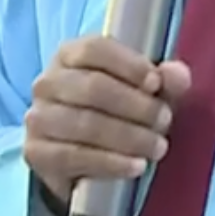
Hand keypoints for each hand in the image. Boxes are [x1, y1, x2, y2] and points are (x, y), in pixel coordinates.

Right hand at [22, 36, 190, 203]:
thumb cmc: (114, 112)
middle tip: (165, 121)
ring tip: (157, 148)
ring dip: (128, 137)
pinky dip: (110, 162)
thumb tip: (178, 75)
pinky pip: (74, 156)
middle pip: (93, 87)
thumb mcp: (142, 93)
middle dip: (136, 106)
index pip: (94, 49)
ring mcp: (37, 117)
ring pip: (85, 123)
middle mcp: (47, 82)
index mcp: (69, 55)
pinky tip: (136, 166)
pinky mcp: (36, 151)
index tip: (156, 83)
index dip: (128, 64)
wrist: (78, 156)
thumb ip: (164, 81)